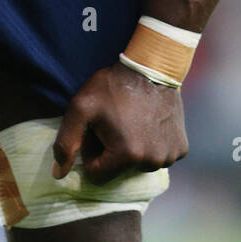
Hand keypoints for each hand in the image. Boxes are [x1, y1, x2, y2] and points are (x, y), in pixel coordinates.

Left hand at [52, 62, 187, 185]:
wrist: (152, 67)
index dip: (92, 152)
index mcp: (126, 155)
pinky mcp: (181, 148)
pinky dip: (153, 146)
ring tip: (132, 122)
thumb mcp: (81, 107)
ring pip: (140, 165)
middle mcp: (151, 161)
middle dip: (112, 152)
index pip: (97, 174)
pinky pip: (160, 157)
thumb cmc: (113, 86)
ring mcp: (169, 156)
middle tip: (114, 124)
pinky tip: (150, 124)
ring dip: (134, 150)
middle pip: (120, 170)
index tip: (97, 131)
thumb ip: (65, 142)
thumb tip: (59, 175)